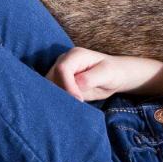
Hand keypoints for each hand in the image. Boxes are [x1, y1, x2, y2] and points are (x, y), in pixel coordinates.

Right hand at [46, 47, 162, 100]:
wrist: (114, 76)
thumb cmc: (113, 72)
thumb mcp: (107, 74)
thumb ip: (91, 78)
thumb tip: (76, 86)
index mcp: (75, 55)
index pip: (62, 70)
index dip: (68, 86)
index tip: (79, 99)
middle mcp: (64, 61)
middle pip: (51, 78)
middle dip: (60, 93)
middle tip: (73, 105)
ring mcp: (59, 71)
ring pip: (48, 86)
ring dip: (57, 97)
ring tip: (70, 106)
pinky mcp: (59, 81)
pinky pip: (52, 91)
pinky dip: (57, 99)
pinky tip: (67, 106)